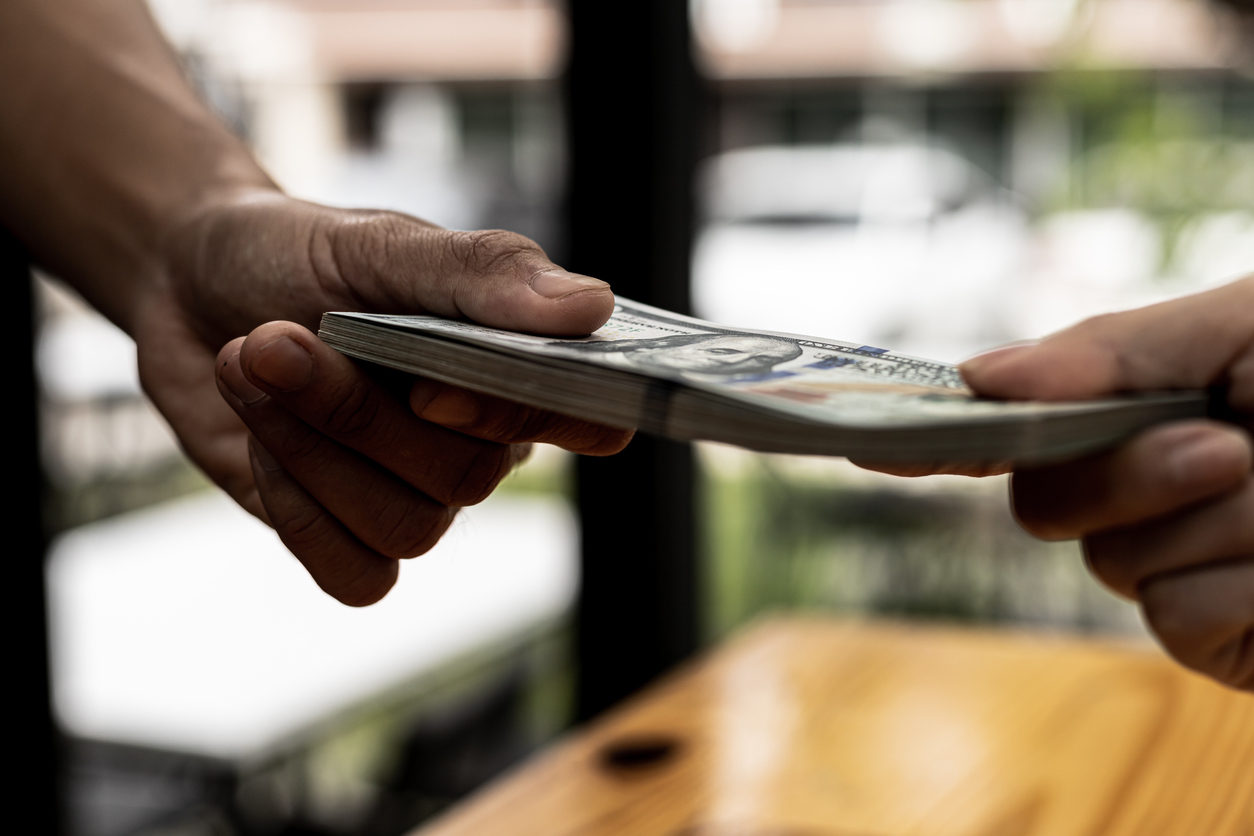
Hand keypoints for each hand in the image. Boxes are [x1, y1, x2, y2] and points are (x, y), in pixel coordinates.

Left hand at [135, 190, 632, 604]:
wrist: (186, 284)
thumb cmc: (297, 251)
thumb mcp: (380, 243)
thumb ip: (482, 274)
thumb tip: (592, 308)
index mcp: (508, 363)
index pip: (586, 417)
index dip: (526, 418)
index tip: (431, 388)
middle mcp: (476, 438)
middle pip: (469, 477)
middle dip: (356, 413)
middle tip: (275, 339)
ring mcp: (414, 492)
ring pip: (408, 529)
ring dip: (311, 450)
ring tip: (249, 365)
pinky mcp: (347, 534)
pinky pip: (356, 574)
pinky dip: (297, 511)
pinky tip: (263, 441)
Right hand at [959, 276, 1253, 689]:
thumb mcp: (1242, 326)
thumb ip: (1108, 349)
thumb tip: (977, 375)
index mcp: (1140, 413)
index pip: (1019, 430)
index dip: (939, 436)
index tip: (861, 440)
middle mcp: (1144, 496)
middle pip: (1047, 507)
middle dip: (1129, 474)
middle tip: (1228, 444)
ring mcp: (1182, 573)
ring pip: (1119, 567)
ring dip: (1226, 524)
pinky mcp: (1225, 643)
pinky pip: (1181, 621)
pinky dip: (1251, 585)